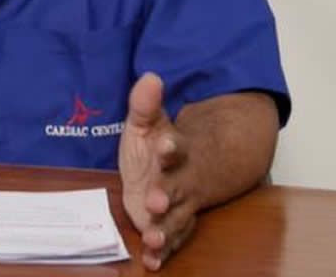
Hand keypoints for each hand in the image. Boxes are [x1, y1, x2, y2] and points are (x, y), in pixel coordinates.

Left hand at [119, 73, 200, 270]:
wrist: (191, 168)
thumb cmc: (160, 145)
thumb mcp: (148, 122)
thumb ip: (145, 104)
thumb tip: (149, 76)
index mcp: (175, 151)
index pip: (176, 147)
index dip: (171, 147)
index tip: (165, 145)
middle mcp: (181, 180)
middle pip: (176, 187)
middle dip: (166, 194)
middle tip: (154, 201)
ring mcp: (180, 204)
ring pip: (176, 218)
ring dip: (164, 229)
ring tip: (152, 238)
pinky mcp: (173, 223)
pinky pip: (172, 239)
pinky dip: (163, 251)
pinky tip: (152, 261)